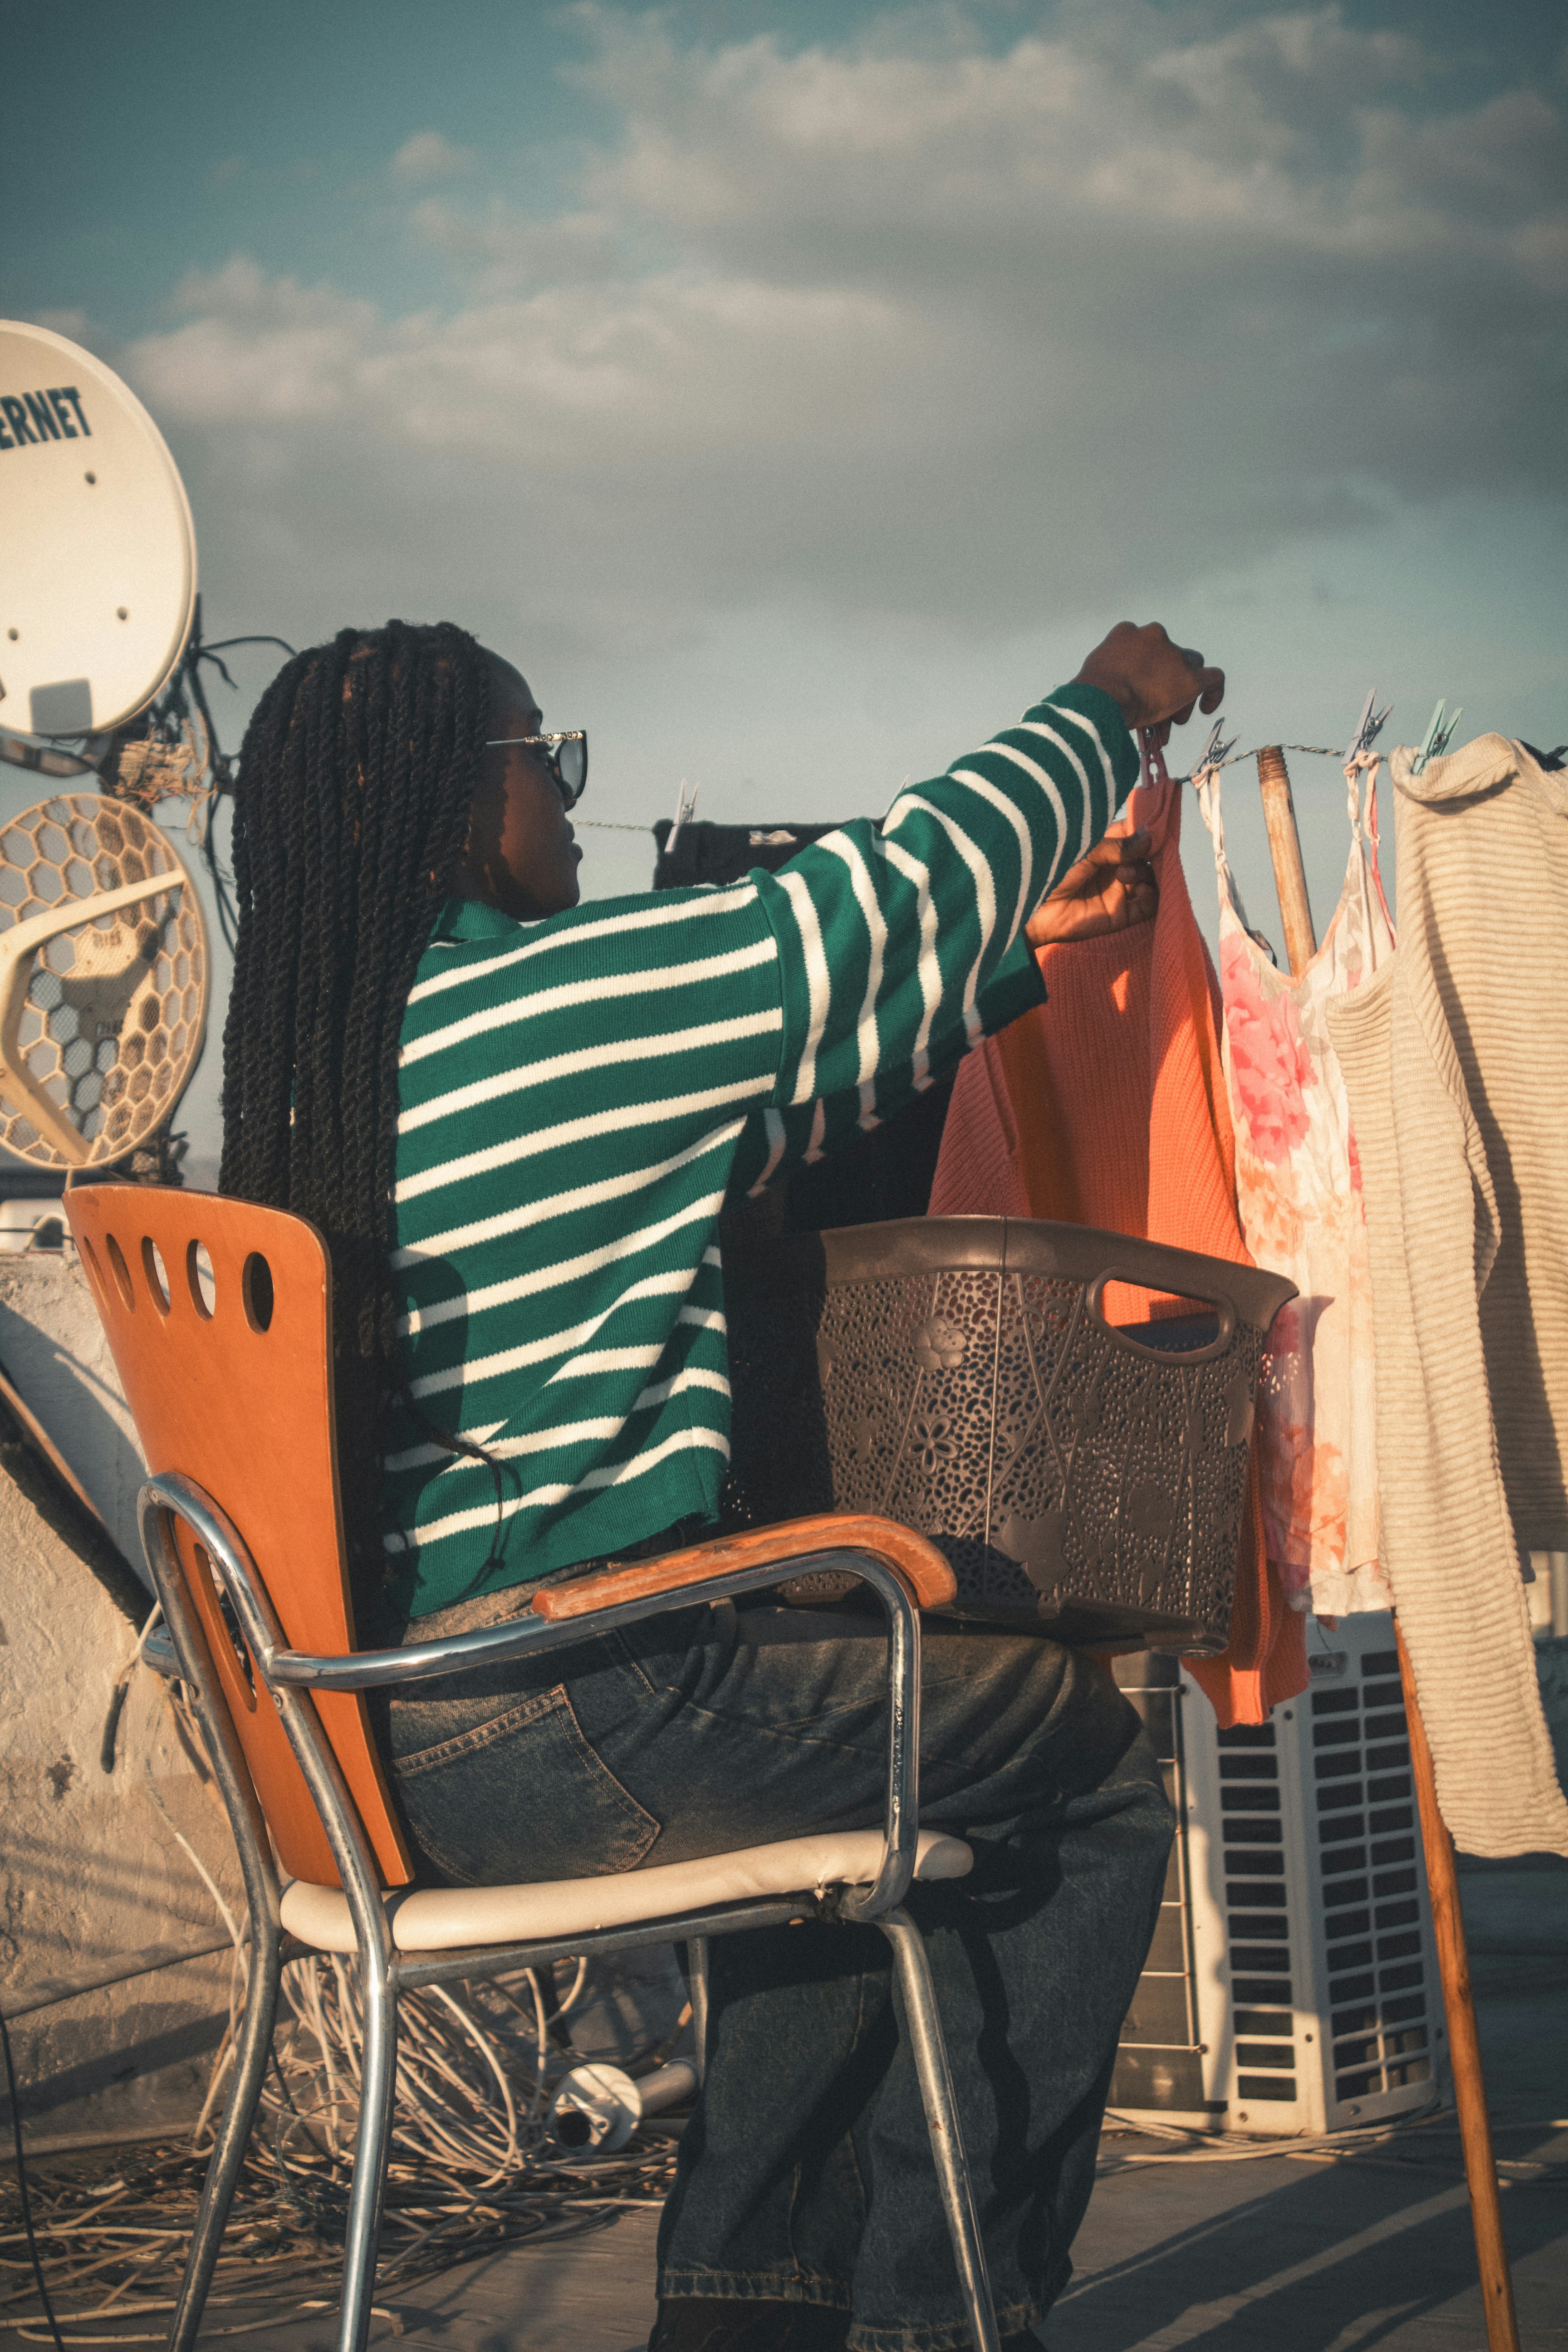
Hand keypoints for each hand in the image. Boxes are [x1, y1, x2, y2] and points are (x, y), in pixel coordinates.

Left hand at [1026, 828, 1155, 945]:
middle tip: (1145, 853)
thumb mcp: (1083, 850)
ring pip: (1151, 879)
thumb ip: (1116, 846)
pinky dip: (1151, 897)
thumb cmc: (1049, 871)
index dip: (1149, 829)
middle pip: (1148, 857)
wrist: (1030, 909)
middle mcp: (1115, 867)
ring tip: (1126, 875)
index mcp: (1105, 846)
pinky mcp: (1119, 915)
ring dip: (1147, 874)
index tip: (1158, 827)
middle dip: (1152, 853)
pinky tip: (1140, 890)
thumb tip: (1149, 837)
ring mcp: (1118, 891)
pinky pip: (1147, 906)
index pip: (1135, 832)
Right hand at [1075, 621, 1224, 746]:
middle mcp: (1154, 636)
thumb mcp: (1095, 672)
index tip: (1141, 687)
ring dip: (1181, 693)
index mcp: (1127, 634)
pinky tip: (1207, 707)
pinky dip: (1214, 692)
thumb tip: (1111, 691)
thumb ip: (1110, 673)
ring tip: (1173, 720)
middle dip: (1166, 681)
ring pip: (1188, 668)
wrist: (1101, 698)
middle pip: (1170, 657)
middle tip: (1158, 708)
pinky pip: (1213, 679)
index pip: (1145, 648)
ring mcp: (1174, 656)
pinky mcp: (1191, 677)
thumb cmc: (1090, 692)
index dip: (1146, 670)